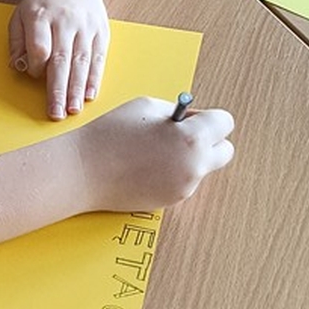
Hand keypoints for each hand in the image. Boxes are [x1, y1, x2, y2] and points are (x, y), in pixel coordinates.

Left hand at [9, 0, 109, 118]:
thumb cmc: (42, 3)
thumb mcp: (20, 16)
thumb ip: (17, 42)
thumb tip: (18, 67)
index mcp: (41, 17)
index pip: (39, 48)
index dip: (36, 66)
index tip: (34, 74)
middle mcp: (65, 22)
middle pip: (61, 59)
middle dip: (59, 90)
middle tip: (57, 113)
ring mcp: (85, 27)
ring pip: (82, 61)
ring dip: (78, 88)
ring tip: (74, 110)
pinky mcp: (101, 31)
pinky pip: (98, 57)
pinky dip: (95, 78)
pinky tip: (90, 95)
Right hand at [77, 96, 234, 212]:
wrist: (83, 170)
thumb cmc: (111, 134)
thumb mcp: (148, 107)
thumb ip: (178, 114)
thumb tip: (192, 121)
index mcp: (192, 137)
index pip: (225, 123)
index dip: (208, 117)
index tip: (194, 118)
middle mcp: (194, 165)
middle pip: (225, 151)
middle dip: (209, 140)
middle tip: (183, 135)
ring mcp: (184, 187)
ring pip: (201, 167)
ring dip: (188, 158)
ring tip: (155, 150)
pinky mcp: (170, 201)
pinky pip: (182, 182)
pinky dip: (172, 173)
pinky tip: (147, 166)